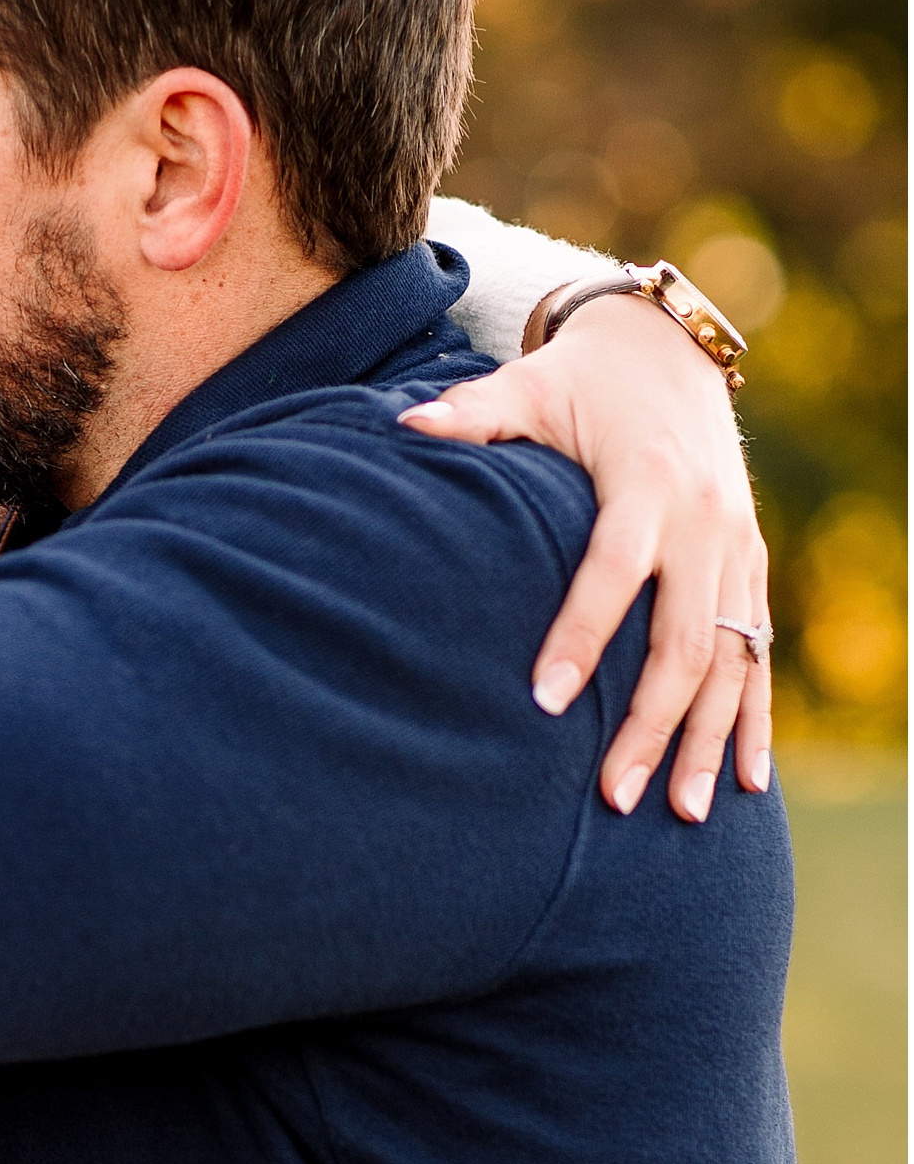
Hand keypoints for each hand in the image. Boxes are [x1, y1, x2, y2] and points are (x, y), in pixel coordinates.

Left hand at [399, 294, 770, 822]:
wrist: (667, 350)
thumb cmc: (579, 380)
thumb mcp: (527, 387)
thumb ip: (471, 414)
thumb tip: (405, 424)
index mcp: (646, 484)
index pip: (611, 573)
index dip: (580, 637)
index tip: (543, 702)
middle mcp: (704, 522)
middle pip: (684, 640)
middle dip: (651, 723)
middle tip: (615, 796)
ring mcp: (735, 548)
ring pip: (732, 660)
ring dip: (707, 738)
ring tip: (680, 813)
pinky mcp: (750, 564)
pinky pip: (759, 651)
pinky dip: (754, 716)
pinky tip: (744, 780)